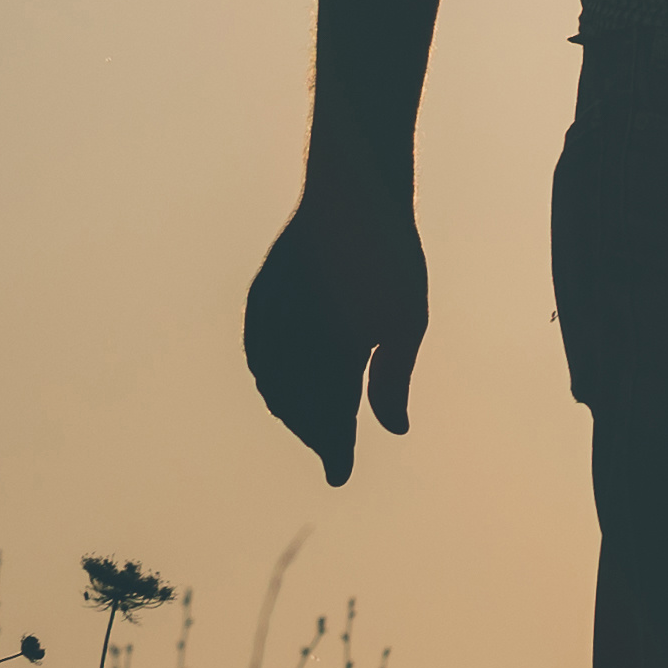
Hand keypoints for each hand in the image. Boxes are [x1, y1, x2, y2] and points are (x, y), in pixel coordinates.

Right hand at [241, 175, 427, 486]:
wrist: (353, 191)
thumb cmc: (391, 256)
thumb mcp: (407, 319)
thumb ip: (393, 378)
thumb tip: (395, 430)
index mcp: (329, 346)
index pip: (329, 415)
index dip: (333, 448)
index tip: (339, 476)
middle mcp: (291, 337)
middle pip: (297, 405)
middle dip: (314, 432)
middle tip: (333, 454)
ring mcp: (270, 316)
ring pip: (273, 383)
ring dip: (292, 409)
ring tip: (315, 427)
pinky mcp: (259, 298)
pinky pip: (259, 354)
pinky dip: (273, 380)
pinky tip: (288, 387)